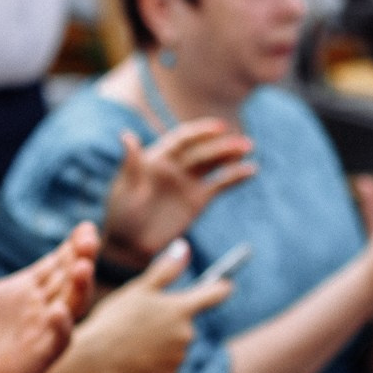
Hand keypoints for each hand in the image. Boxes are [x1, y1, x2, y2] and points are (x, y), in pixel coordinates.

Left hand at [0, 233, 87, 372]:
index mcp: (28, 289)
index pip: (59, 262)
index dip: (74, 245)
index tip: (85, 225)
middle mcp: (41, 309)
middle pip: (71, 278)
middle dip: (83, 257)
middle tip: (89, 238)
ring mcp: (41, 333)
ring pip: (72, 306)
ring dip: (80, 287)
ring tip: (82, 267)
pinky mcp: (35, 358)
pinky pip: (56, 342)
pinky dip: (60, 327)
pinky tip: (59, 313)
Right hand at [62, 240, 233, 372]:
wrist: (97, 358)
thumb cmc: (116, 319)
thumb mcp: (139, 289)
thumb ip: (166, 270)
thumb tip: (184, 247)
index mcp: (182, 308)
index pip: (215, 294)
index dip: (221, 288)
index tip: (225, 285)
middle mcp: (187, 333)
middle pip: (187, 322)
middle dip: (170, 320)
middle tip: (142, 319)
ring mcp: (179, 357)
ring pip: (175, 344)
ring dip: (161, 341)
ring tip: (134, 339)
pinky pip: (166, 364)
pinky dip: (154, 360)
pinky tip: (134, 356)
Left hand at [100, 119, 255, 269]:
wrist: (130, 245)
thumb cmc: (121, 214)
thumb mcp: (124, 188)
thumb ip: (131, 163)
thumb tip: (126, 135)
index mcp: (157, 157)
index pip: (182, 139)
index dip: (201, 132)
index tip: (219, 127)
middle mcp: (175, 166)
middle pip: (202, 151)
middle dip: (222, 146)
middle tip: (242, 143)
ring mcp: (188, 182)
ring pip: (213, 164)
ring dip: (231, 155)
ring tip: (248, 149)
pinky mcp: (198, 200)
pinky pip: (220, 185)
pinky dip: (235, 177)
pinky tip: (251, 170)